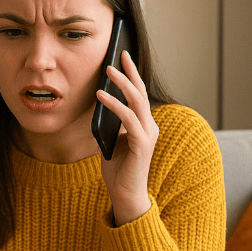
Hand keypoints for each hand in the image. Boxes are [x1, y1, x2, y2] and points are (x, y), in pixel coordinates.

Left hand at [96, 51, 158, 224]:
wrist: (124, 194)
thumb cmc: (118, 169)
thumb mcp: (112, 140)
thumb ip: (112, 123)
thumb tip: (101, 103)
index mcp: (144, 125)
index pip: (139, 94)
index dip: (132, 75)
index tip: (122, 56)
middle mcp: (150, 126)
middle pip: (141, 93)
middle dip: (130, 72)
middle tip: (118, 56)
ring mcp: (148, 134)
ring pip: (137, 102)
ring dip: (121, 84)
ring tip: (107, 71)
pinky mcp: (142, 144)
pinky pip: (128, 118)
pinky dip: (114, 105)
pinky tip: (101, 96)